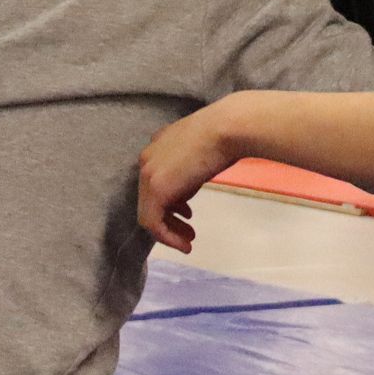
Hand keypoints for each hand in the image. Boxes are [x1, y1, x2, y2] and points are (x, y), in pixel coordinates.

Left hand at [137, 102, 240, 253]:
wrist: (227, 129)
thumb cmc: (224, 135)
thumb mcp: (201, 153)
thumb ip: (189, 169)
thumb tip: (188, 189)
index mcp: (157, 147)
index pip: (156, 181)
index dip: (171, 201)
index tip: (188, 213)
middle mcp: (147, 159)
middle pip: (150, 198)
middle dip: (169, 219)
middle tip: (188, 233)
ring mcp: (148, 175)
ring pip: (148, 213)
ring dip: (169, 231)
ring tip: (187, 242)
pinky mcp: (156, 190)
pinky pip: (152, 223)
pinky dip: (167, 237)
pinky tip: (184, 245)